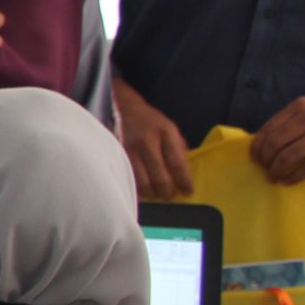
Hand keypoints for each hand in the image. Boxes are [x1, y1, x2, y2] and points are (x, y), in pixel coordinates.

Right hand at [114, 77, 192, 198]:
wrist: (123, 108)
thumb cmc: (150, 122)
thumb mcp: (170, 130)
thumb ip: (178, 151)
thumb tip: (184, 176)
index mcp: (165, 133)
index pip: (177, 164)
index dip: (184, 181)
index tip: (188, 192)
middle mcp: (147, 141)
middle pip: (160, 177)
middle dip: (167, 192)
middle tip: (170, 195)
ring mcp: (129, 150)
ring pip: (142, 183)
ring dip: (151, 193)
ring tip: (156, 193)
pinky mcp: (117, 156)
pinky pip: (128, 179)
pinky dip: (136, 188)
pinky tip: (141, 189)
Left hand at [252, 97, 304, 186]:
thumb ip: (289, 122)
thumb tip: (262, 144)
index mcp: (300, 106)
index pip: (269, 128)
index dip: (257, 146)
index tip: (253, 157)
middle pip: (275, 143)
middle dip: (265, 159)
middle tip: (263, 169)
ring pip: (288, 156)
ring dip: (276, 170)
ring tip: (272, 177)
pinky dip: (293, 177)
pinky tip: (286, 182)